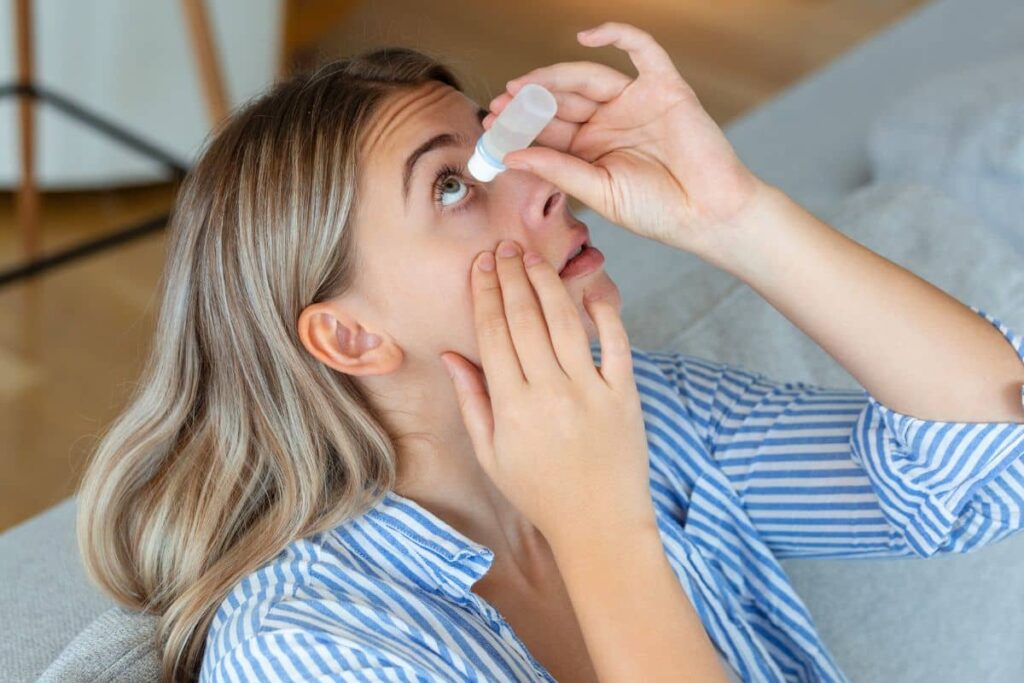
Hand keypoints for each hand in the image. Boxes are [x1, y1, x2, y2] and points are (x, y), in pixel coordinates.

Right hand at [439, 239, 656, 546]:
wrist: (599, 523)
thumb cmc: (540, 492)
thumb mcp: (492, 454)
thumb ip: (473, 401)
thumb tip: (452, 356)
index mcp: (513, 406)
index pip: (494, 334)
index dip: (486, 294)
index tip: (480, 266)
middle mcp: (550, 391)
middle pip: (526, 319)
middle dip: (512, 277)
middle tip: (504, 247)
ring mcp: (591, 390)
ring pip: (565, 322)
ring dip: (548, 284)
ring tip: (533, 258)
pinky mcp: (624, 394)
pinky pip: (616, 343)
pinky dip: (606, 312)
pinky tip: (591, 289)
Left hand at [486, 21, 766, 255]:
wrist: (710, 215)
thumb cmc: (658, 212)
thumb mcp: (600, 193)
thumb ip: (559, 171)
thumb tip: (511, 157)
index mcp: (591, 150)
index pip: (548, 130)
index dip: (520, 126)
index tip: (490, 127)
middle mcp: (608, 122)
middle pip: (562, 101)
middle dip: (530, 101)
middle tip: (500, 104)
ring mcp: (635, 102)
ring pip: (588, 77)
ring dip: (554, 77)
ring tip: (524, 87)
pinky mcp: (665, 87)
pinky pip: (641, 50)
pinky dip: (616, 35)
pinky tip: (585, 37)